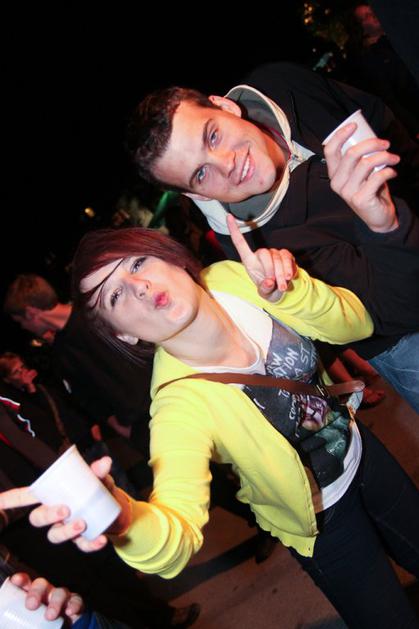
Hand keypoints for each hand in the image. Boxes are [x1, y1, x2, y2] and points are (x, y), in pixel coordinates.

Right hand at [0, 457, 125, 552]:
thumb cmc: (98, 489)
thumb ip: (98, 471)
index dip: (9, 499)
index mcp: (52, 495)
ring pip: (55, 535)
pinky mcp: (81, 540)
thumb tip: (105, 462)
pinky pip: (81, 546)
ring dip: (66, 531)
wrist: (117, 509)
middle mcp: (54, 513)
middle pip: (38, 518)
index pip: (25, 497)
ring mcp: (65, 527)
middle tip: (64, 509)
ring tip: (82, 523)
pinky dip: (90, 544)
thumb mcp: (98, 478)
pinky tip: (100, 539)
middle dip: (47, 515)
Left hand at [11, 572, 83, 623]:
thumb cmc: (41, 625)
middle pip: (41, 584)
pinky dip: (74, 605)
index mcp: (33, 596)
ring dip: (55, 602)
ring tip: (50, 616)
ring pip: (60, 592)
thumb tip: (10, 628)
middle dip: (36, 592)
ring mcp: (61, 597)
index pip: (26, 583)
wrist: (64, 628)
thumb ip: (24, 619)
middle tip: (31, 605)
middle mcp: (47, 593)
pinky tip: (69, 611)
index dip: (22, 580)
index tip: (16, 580)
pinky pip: (76, 600)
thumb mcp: (29, 621)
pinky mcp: (74, 603)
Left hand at [227, 213, 295, 301]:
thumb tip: (269, 283)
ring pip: (278, 258)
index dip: (234, 229)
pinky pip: (288, 258)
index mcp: (249, 260)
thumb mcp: (264, 293)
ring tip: (283, 286)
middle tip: (275, 283)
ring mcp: (273, 253)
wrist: (282, 290)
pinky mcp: (286, 254)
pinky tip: (289, 278)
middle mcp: (260, 254)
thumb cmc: (268, 289)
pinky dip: (289, 269)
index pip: (239, 243)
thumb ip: (265, 289)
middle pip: (264, 254)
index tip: (228, 216)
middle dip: (271, 270)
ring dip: (282, 273)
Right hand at [324, 122, 399, 231]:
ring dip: (384, 157)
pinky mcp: (360, 199)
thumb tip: (370, 137)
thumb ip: (360, 159)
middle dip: (372, 143)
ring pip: (366, 163)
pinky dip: (388, 171)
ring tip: (394, 158)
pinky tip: (393, 172)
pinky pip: (376, 177)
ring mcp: (347, 192)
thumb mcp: (361, 173)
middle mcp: (337, 183)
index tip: (354, 126)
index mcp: (334, 174)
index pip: (330, 151)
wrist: (377, 216)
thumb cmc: (370, 190)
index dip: (340, 135)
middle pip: (351, 153)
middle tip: (386, 143)